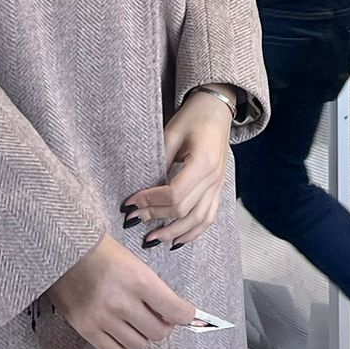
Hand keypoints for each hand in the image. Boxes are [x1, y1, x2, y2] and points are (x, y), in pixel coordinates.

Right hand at [43, 236, 195, 348]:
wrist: (64, 250)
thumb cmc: (103, 254)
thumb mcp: (135, 263)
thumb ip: (154, 290)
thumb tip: (173, 315)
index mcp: (138, 280)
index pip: (175, 310)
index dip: (185, 315)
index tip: (185, 314)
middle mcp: (122, 302)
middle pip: (158, 332)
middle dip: (163, 326)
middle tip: (158, 317)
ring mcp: (102, 318)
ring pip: (138, 344)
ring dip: (142, 335)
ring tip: (136, 321)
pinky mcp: (86, 329)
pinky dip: (121, 344)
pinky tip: (119, 329)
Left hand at [123, 89, 232, 248]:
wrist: (217, 108)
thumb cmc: (193, 117)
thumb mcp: (171, 133)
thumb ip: (160, 161)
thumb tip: (144, 189)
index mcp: (203, 162)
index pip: (174, 193)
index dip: (150, 201)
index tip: (129, 203)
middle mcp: (214, 178)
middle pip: (184, 209)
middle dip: (156, 217)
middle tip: (134, 219)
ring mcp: (219, 185)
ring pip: (199, 220)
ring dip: (174, 233)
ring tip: (153, 239)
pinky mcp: (219, 189)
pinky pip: (209, 217)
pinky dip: (193, 232)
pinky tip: (177, 240)